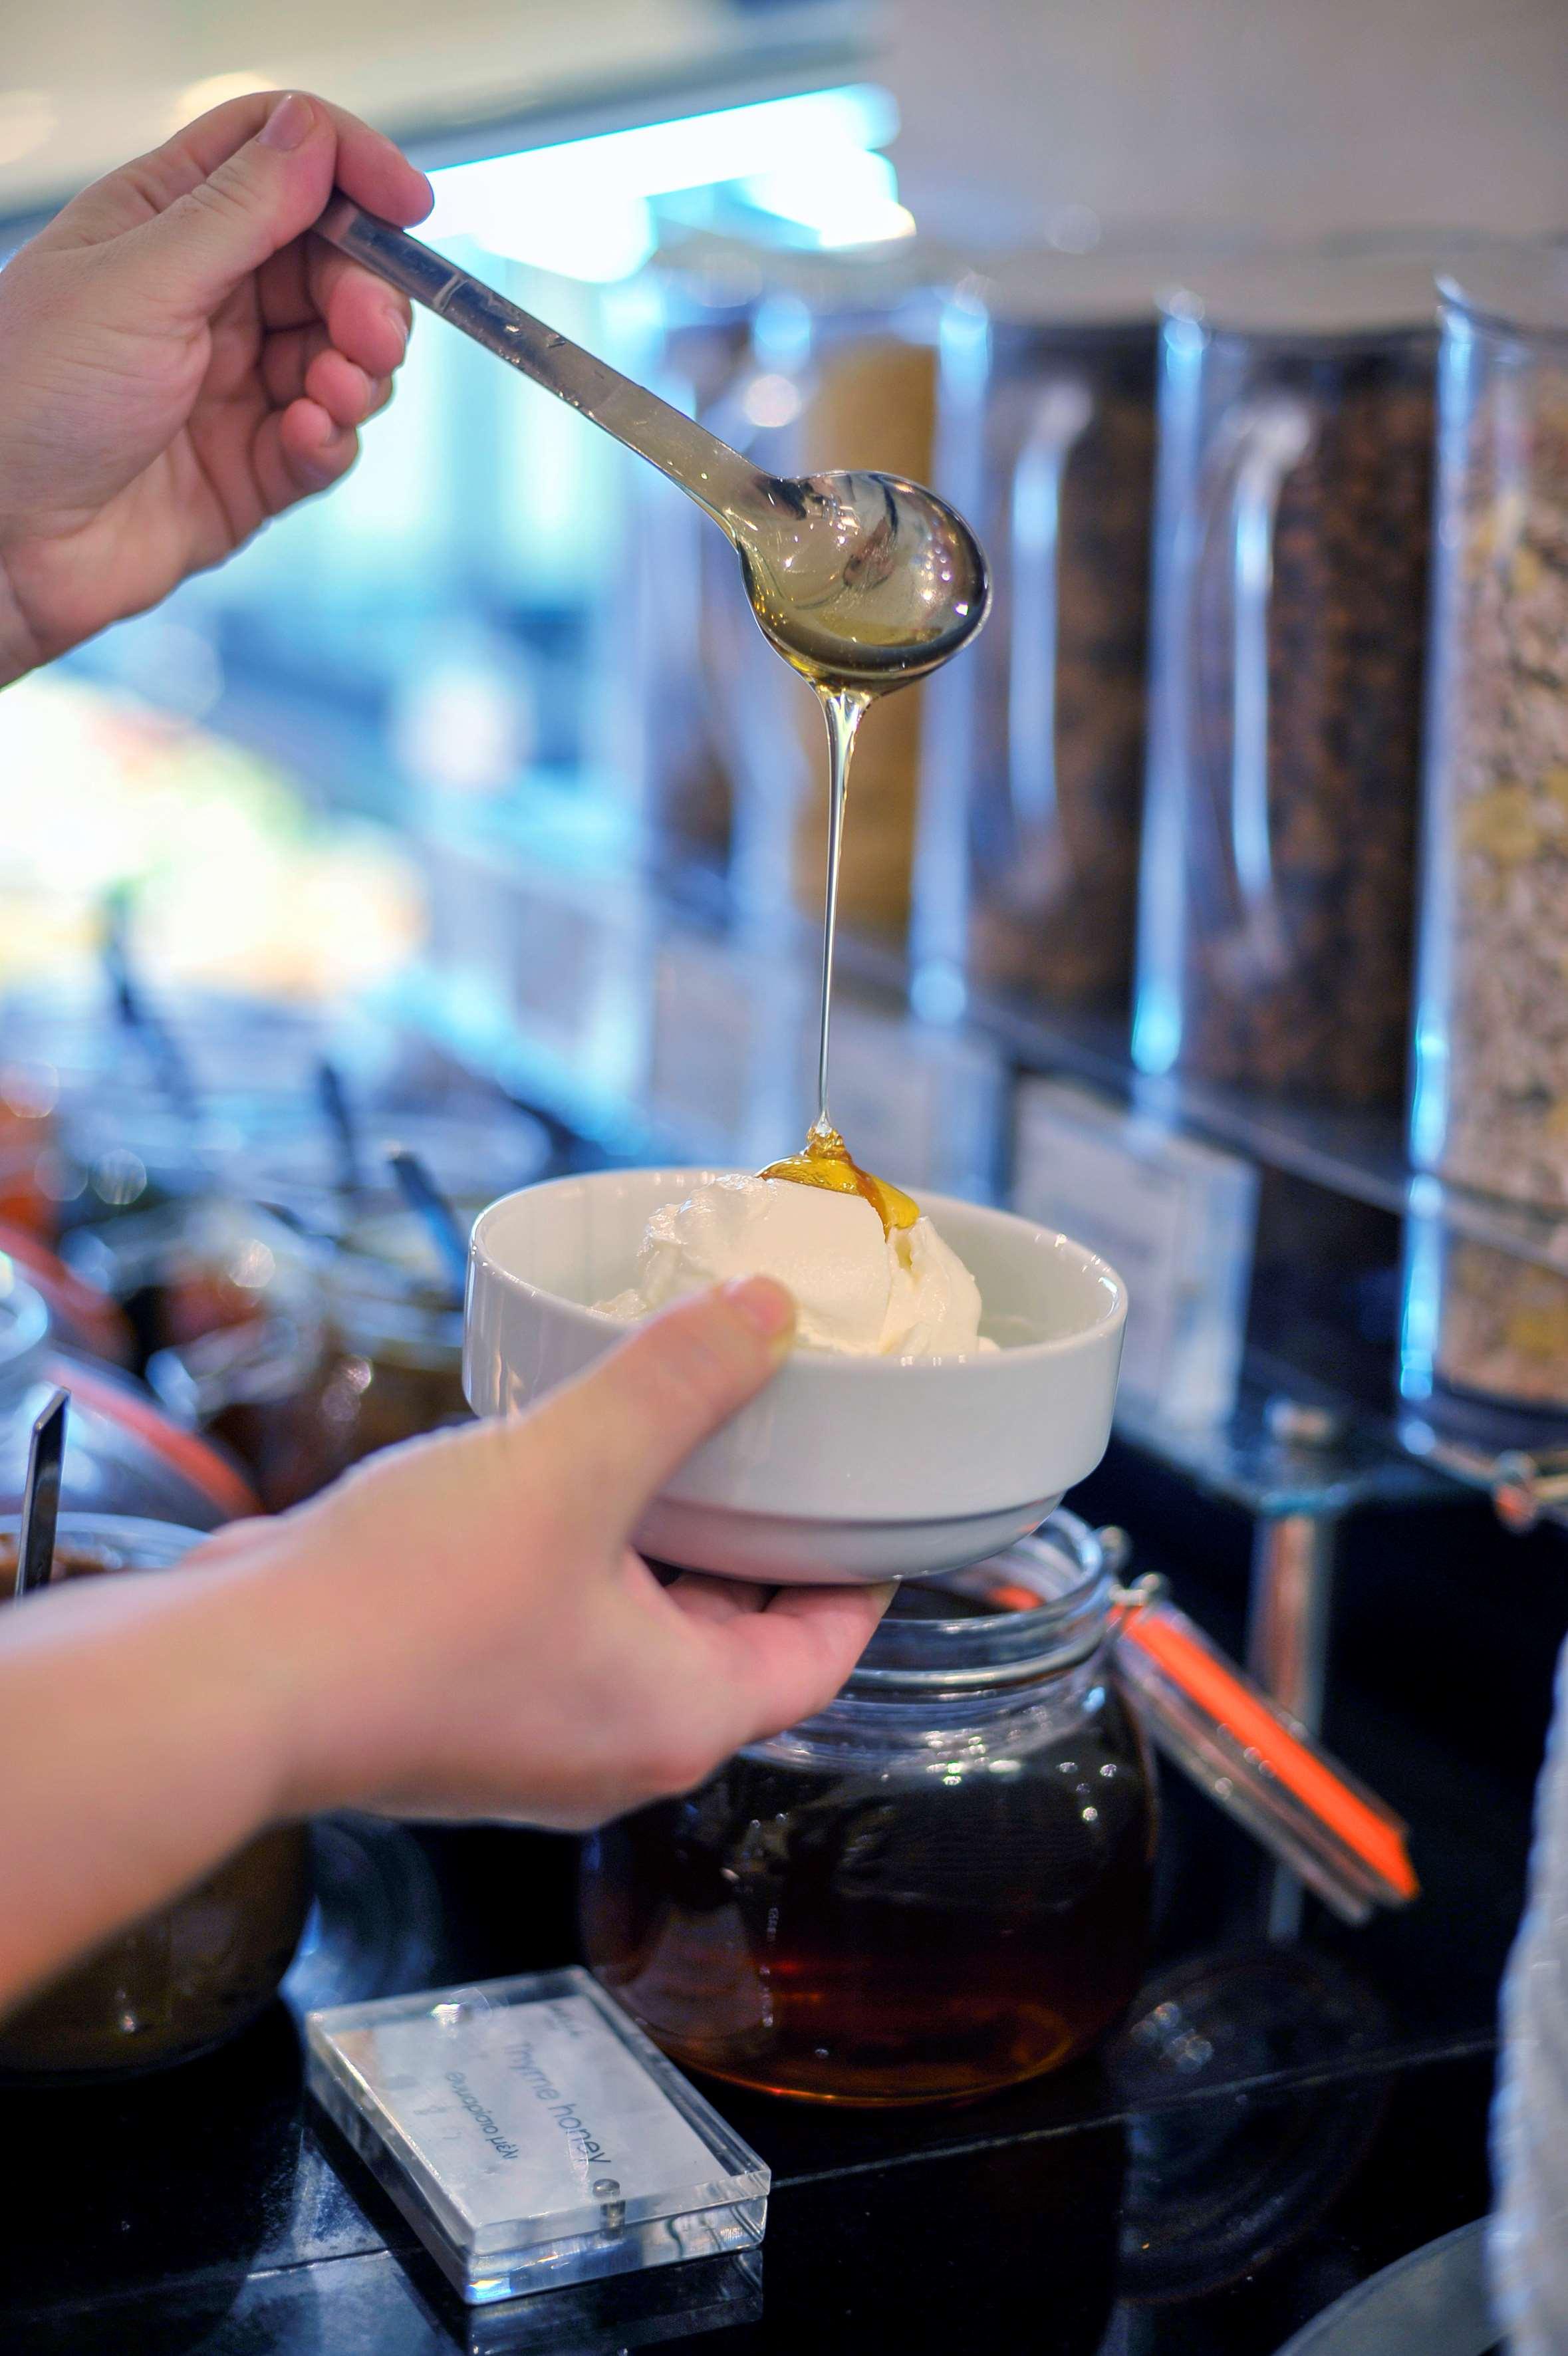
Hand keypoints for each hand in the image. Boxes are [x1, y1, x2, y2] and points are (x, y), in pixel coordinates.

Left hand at [0, 91, 431, 683]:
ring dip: (359, 373)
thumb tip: (313, 131)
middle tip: (369, 333)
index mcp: (166, 224)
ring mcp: (233, 386)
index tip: (407, 206)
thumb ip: (238, 210)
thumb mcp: (139, 282)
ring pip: (345, 357)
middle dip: (367, 296)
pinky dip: (332, 439)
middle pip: (331, 265)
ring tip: (329, 397)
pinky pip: (327, 443)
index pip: (279, 161)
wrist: (3, 545)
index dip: (349, 168)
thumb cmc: (30, 401)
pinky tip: (304, 440)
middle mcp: (207, 299)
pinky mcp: (251, 469)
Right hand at [200, 1276, 890, 1829]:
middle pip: (731, 1634)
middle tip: (775, 1435)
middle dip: (755, 1534)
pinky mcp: (460, 1707)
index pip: (822, 1650)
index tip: (876, 1499)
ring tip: (670, 1433)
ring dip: (658, 1536)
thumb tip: (764, 1311)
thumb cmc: (409, 1609)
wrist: (234, 1683)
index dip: (862, 1572)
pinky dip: (577, 1553)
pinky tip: (553, 1471)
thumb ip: (677, 1383)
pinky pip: (556, 1624)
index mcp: (680, 1716)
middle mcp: (616, 1745)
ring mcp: (533, 1734)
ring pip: (636, 1624)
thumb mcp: (572, 1462)